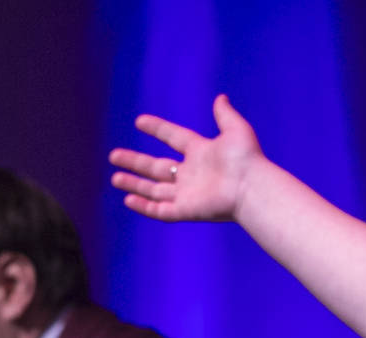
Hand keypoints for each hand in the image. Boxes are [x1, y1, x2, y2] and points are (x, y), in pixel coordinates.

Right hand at [109, 93, 263, 222]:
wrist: (252, 187)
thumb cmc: (247, 159)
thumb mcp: (235, 129)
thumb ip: (225, 114)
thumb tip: (221, 98)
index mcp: (200, 152)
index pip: (173, 138)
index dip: (157, 129)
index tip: (139, 122)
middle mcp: (191, 174)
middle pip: (156, 167)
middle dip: (134, 162)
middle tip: (114, 155)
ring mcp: (187, 193)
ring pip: (154, 189)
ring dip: (134, 184)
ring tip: (115, 177)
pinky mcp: (185, 210)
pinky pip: (159, 209)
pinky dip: (144, 206)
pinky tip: (128, 199)